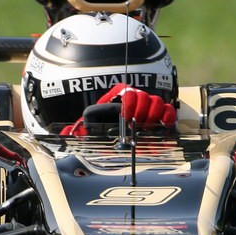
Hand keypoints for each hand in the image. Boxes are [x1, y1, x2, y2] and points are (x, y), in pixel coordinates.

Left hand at [59, 83, 175, 135]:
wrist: (114, 141)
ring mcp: (150, 109)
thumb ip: (81, 129)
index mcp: (120, 98)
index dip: (130, 104)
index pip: (130, 93)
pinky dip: (168, 119)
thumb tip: (66, 131)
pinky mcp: (161, 119)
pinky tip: (161, 128)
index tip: (125, 116)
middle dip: (142, 112)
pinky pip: (170, 113)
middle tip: (136, 125)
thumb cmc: (102, 132)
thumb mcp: (90, 128)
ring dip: (154, 117)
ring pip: (159, 104)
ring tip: (146, 129)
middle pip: (146, 97)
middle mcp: (136, 100)